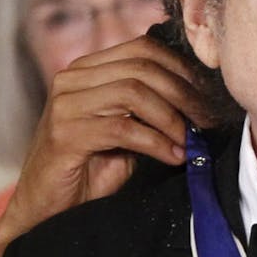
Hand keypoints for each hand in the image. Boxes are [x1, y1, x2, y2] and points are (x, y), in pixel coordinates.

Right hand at [0, 35, 217, 256]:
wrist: (47, 207)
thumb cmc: (91, 167)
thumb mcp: (127, 128)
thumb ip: (151, 106)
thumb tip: (202, 98)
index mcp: (88, 68)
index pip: (143, 48)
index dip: (182, 68)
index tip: (209, 96)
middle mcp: (73, 78)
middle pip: (142, 68)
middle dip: (184, 94)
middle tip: (208, 121)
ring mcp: (65, 104)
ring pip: (133, 93)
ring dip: (171, 119)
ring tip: (191, 141)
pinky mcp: (64, 133)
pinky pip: (122, 128)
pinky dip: (156, 142)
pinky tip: (173, 157)